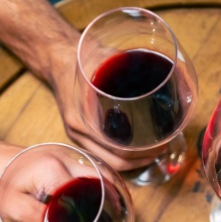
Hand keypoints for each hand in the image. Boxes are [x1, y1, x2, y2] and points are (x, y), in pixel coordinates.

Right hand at [45, 29, 169, 172]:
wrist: (58, 61)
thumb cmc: (82, 59)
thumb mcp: (106, 61)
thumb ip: (129, 69)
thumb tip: (162, 74)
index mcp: (83, 118)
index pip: (117, 150)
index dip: (142, 152)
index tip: (161, 144)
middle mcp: (78, 131)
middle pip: (114, 162)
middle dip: (141, 161)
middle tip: (162, 150)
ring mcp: (77, 135)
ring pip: (108, 162)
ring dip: (132, 162)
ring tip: (153, 153)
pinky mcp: (80, 134)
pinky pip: (102, 154)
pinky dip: (120, 156)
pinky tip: (136, 150)